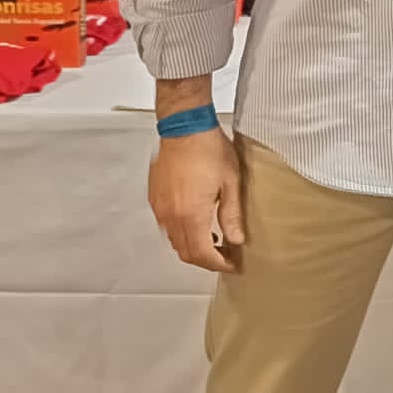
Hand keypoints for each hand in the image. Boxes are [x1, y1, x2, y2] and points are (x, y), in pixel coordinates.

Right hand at [148, 129, 245, 272]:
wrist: (185, 128)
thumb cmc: (209, 149)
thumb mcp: (231, 182)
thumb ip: (232, 215)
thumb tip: (236, 239)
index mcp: (191, 215)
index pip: (202, 254)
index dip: (218, 264)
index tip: (232, 264)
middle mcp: (171, 216)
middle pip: (186, 252)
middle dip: (206, 260)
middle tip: (225, 255)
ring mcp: (160, 208)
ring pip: (174, 241)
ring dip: (193, 247)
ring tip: (214, 239)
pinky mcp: (155, 199)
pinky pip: (166, 226)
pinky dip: (182, 232)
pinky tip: (196, 221)